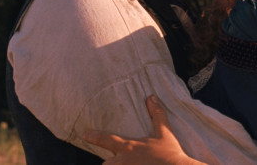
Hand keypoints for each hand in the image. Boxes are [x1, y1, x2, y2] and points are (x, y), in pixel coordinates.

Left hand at [83, 95, 204, 164]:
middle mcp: (124, 161)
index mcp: (129, 147)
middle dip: (109, 162)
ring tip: (124, 164)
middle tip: (115, 160)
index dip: (94, 136)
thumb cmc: (171, 153)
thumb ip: (157, 114)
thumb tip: (151, 97)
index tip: (85, 134)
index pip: (106, 139)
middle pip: (106, 163)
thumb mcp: (164, 132)